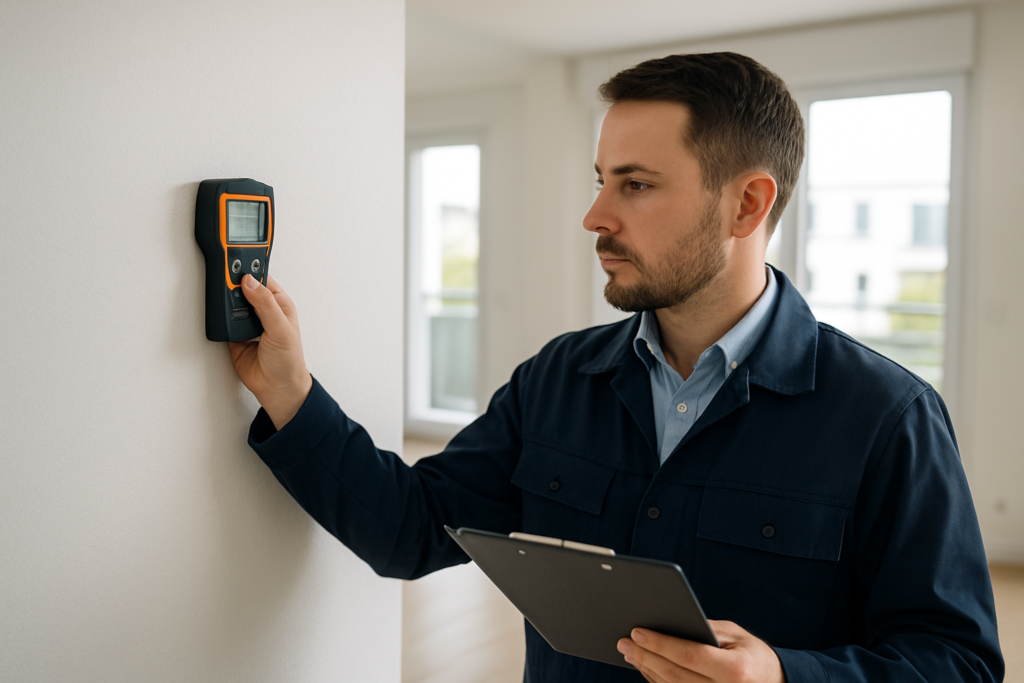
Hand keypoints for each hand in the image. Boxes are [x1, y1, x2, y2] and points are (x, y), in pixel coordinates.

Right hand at [228, 275, 312, 429]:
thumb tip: (250, 283)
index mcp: (279, 303)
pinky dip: (219, 318)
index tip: (236, 263)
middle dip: (233, 285)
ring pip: (231, 304)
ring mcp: (247, 323)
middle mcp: (263, 310)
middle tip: (225, 282)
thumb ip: (265, 304)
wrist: (276, 388)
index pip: (262, 279)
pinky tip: (219, 316)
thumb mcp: (281, 329)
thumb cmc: (289, 360)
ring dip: (226, 302)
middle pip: (242, 289)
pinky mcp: (234, 335)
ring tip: (223, 300)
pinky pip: (223, 321)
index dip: (250, 271)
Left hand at [617, 621, 784, 682]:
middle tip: (624, 642)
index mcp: (735, 670)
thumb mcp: (736, 636)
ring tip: (631, 653)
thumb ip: (705, 630)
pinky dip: (658, 682)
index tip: (637, 632)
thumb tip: (669, 622)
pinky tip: (647, 669)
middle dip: (646, 656)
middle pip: (675, 675)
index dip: (660, 644)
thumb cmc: (754, 656)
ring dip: (647, 670)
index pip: (689, 655)